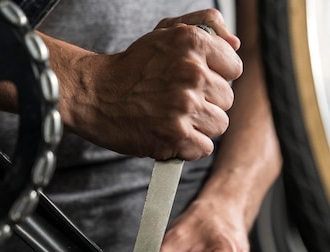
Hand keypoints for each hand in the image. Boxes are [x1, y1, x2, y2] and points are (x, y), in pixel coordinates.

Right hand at [62, 9, 241, 160]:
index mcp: (193, 43)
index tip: (196, 80)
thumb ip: (205, 26)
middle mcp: (192, 72)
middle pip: (227, 100)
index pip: (234, 69)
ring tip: (174, 116)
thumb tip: (235, 43)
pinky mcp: (176, 135)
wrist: (95, 94)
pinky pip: (203, 148)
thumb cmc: (134, 67)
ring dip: (199, 125)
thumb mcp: (167, 32)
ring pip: (219, 125)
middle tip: (179, 99)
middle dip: (206, 102)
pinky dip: (187, 146)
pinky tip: (170, 133)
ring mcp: (184, 105)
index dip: (216, 76)